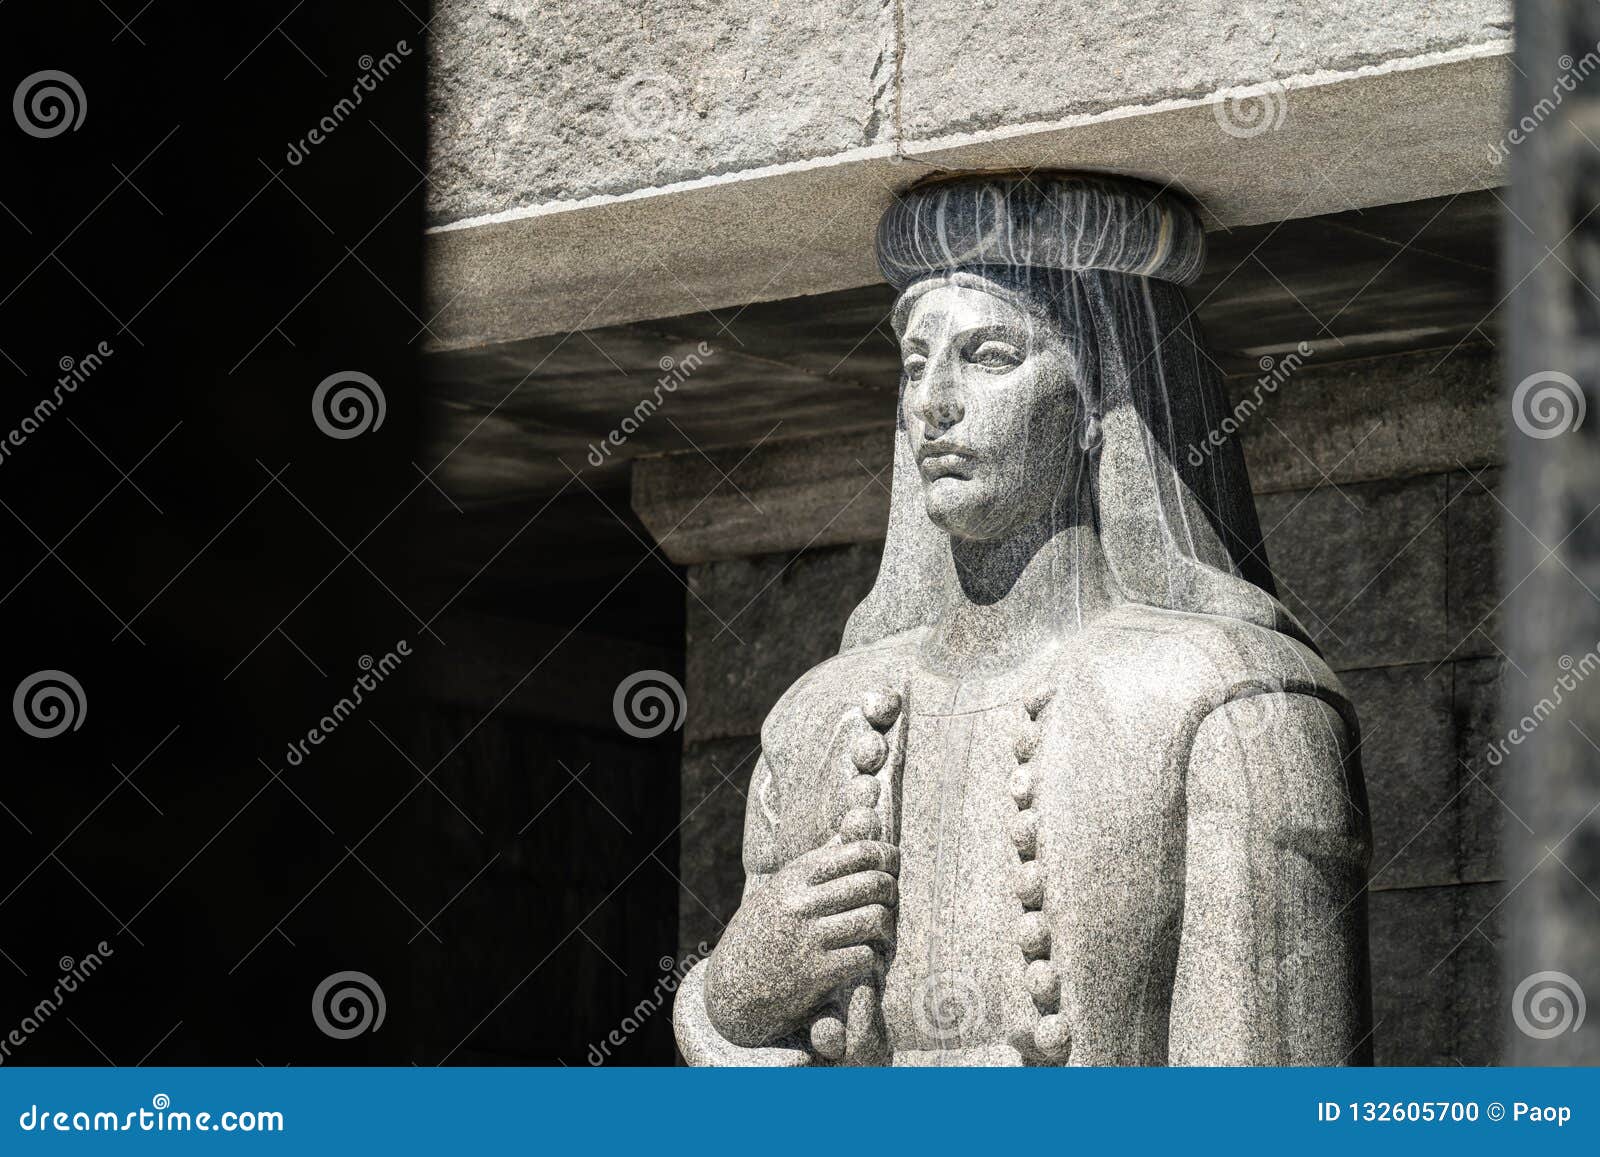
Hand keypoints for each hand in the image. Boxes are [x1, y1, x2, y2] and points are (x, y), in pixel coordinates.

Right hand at [702, 840, 898, 1047]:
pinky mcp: (818, 974)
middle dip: (891, 890)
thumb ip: (817, 864)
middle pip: (872, 883)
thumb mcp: (780, 889)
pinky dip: (872, 956)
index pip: (857, 852)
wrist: (732, 987)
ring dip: (886, 926)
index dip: (885, 856)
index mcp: (794, 877)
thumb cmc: (763, 931)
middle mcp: (801, 904)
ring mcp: (810, 939)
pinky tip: (866, 957)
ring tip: (882, 930)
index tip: (892, 864)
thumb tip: (853, 825)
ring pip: (875, 919)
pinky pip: (866, 956)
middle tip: (890, 899)